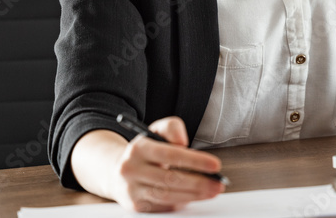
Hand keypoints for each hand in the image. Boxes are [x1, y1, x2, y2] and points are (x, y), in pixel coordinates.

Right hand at [109, 116, 224, 212]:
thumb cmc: (145, 151)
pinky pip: (163, 206)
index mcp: (138, 148)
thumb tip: (183, 143)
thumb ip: (172, 128)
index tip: (215, 165)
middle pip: (170, 178)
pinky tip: (194, 196)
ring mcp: (132, 189)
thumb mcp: (156, 131)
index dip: (195, 160)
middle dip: (199, 183)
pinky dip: (181, 202)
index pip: (170, 154)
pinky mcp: (136, 205)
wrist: (117, 172)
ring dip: (193, 195)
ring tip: (212, 191)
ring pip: (168, 195)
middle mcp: (132, 169)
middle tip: (218, 184)